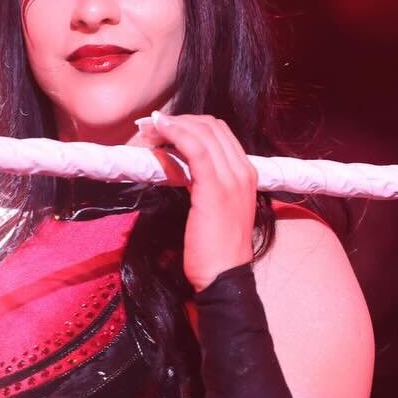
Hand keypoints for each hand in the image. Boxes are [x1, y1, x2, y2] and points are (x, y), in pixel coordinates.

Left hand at [138, 112, 258, 291]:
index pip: (220, 133)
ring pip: (202, 133)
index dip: (191, 124)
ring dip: (172, 125)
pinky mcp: (215, 187)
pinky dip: (175, 134)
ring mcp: (232, 178)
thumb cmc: (215, 249)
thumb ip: (204, 183)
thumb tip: (178, 164)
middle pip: (212, 127)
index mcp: (247, 174)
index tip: (166, 128)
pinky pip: (195, 149)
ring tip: (150, 129)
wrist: (223, 276)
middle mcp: (244, 171)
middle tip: (152, 126)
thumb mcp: (215, 208)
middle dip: (180, 120)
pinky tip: (159, 132)